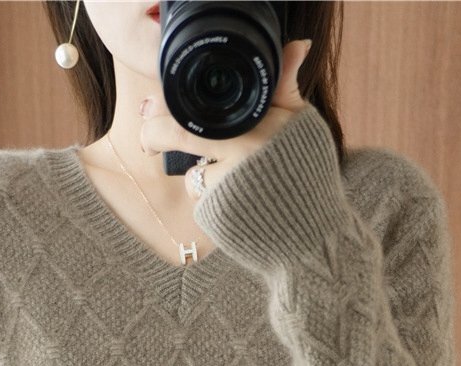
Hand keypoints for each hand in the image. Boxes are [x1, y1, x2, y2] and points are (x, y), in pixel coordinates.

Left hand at [139, 38, 312, 202]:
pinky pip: (202, 205)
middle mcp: (236, 156)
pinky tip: (234, 200)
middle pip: (176, 137)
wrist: (311, 226)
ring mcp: (225, 191)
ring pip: (192, 178)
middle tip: (149, 142)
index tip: (151, 108)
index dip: (163, 110)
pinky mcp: (219, 219)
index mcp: (251, 127)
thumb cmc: (306, 169)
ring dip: (199, 175)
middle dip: (154, 137)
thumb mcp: (299, 122)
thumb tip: (297, 45)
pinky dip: (212, 201)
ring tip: (225, 177)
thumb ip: (286, 86)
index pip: (191, 112)